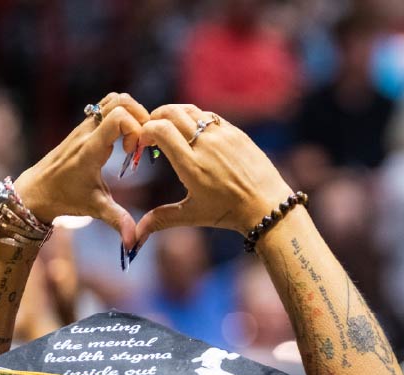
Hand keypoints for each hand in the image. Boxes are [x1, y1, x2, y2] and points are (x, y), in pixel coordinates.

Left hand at [13, 93, 148, 249]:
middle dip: (139, 116)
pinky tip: (122, 141)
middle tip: (138, 143)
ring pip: (113, 100)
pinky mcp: (84, 127)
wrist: (36, 190)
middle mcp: (87, 131)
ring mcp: (84, 126)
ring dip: (130, 114)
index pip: (119, 117)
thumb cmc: (65, 198)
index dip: (135, 129)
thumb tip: (133, 243)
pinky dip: (122, 116)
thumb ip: (117, 221)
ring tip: (132, 140)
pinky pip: (107, 108)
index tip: (133, 153)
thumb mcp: (94, 208)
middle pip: (120, 100)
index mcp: (91, 148)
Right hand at [134, 104, 293, 248]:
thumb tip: (136, 235)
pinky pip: (209, 116)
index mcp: (191, 164)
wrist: (267, 205)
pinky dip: (195, 118)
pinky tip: (193, 131)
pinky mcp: (236, 132)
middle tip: (151, 130)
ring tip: (169, 127)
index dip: (145, 131)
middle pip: (172, 113)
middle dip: (155, 117)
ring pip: (190, 110)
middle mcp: (206, 144)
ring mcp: (222, 135)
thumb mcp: (192, 215)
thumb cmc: (228, 212)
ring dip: (174, 114)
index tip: (142, 143)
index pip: (160, 130)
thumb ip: (161, 219)